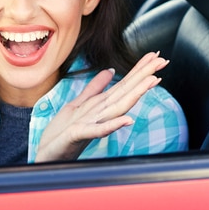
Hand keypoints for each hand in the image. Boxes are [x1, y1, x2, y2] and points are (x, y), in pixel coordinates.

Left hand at [35, 51, 168, 161]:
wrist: (46, 154)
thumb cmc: (62, 132)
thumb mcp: (78, 104)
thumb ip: (94, 88)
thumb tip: (109, 71)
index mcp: (100, 105)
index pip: (123, 84)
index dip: (139, 70)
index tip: (155, 55)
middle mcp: (101, 114)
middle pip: (125, 92)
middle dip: (144, 77)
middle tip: (162, 61)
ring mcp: (92, 124)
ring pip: (117, 108)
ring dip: (135, 95)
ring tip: (153, 81)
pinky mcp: (79, 135)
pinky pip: (98, 130)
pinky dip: (113, 125)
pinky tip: (128, 120)